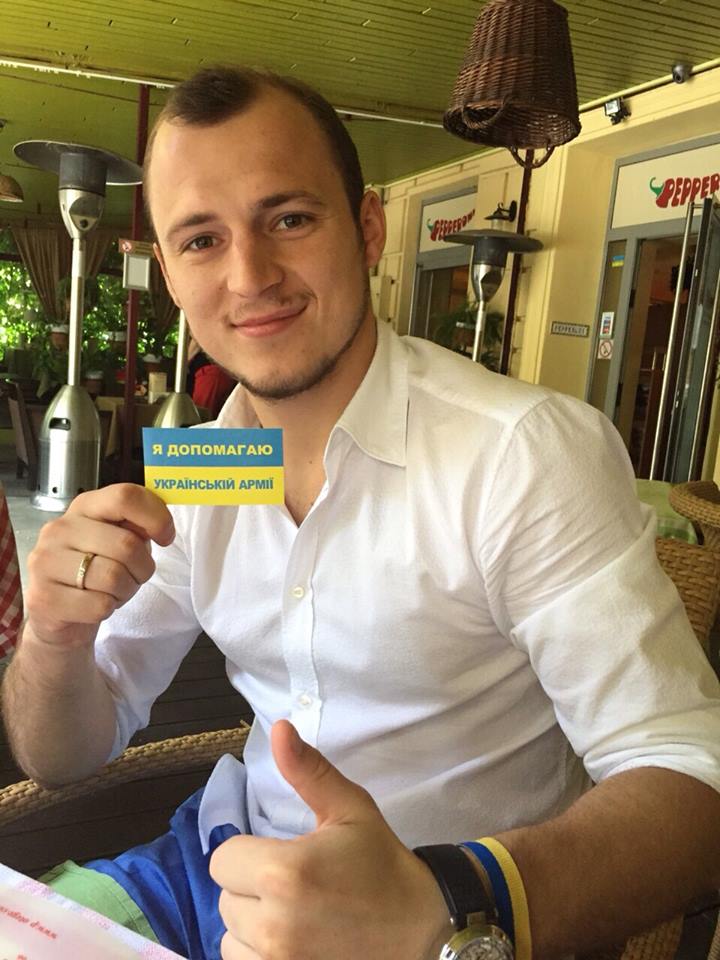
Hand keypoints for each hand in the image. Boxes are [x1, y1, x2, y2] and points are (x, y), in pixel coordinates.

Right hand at [24, 483, 174, 648]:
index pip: (125, 497)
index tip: (166, 537)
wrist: (57, 611)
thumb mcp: (118, 540)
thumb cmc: (95, 570)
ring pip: (114, 577)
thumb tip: (160, 526)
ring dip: (126, 591)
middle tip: (134, 576)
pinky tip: (95, 605)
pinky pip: (99, 606)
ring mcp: (46, 562)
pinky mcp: (43, 598)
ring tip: (113, 592)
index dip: (156, 517)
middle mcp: (60, 529)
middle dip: (143, 568)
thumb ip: (137, 526)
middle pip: (127, 544)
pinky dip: (107, 610)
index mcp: (84, 507)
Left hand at [209, 720, 451, 959]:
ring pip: (230, 937)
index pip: (222, 859)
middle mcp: (272, 924)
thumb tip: (278, 727)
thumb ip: (307, 771)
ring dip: (252, 926)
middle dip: (252, 888)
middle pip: (225, 898)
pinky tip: (292, 943)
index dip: (251, 853)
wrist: (423, 930)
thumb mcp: (349, 809)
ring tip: (295, 917)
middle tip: (296, 886)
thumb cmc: (382, 865)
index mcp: (284, 872)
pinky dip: (260, 954)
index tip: (284, 855)